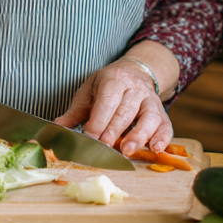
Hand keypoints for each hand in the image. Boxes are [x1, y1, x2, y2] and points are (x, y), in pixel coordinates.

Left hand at [55, 60, 172, 154]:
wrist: (135, 72)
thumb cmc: (108, 85)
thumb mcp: (89, 90)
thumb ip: (76, 111)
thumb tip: (57, 127)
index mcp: (114, 80)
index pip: (107, 102)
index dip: (98, 121)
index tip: (88, 138)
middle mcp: (135, 89)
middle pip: (126, 111)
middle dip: (114, 131)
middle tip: (104, 147)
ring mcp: (151, 100)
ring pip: (149, 118)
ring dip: (139, 135)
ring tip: (127, 150)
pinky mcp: (162, 112)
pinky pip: (165, 125)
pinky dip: (163, 138)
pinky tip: (156, 149)